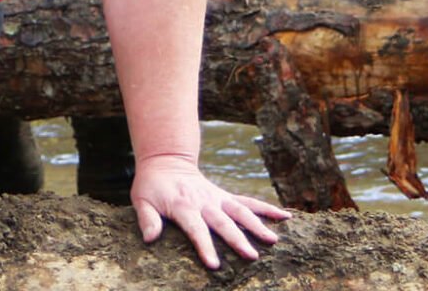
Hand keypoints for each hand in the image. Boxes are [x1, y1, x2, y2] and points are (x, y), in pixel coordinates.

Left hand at [131, 154, 290, 268]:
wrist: (166, 161)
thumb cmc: (151, 186)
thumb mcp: (141, 199)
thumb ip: (147, 218)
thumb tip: (150, 238)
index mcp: (183, 205)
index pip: (195, 228)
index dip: (204, 246)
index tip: (214, 265)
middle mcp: (203, 202)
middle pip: (223, 222)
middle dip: (237, 239)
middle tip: (252, 256)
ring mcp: (217, 199)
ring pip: (240, 211)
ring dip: (257, 224)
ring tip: (274, 240)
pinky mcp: (225, 197)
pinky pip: (248, 202)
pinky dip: (267, 208)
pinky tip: (286, 217)